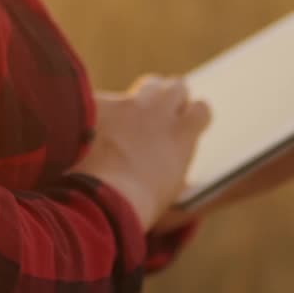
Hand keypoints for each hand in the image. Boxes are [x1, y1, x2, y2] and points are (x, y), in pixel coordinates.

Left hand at [67, 74, 212, 228]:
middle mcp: (159, 112)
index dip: (192, 117)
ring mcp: (128, 103)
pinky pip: (105, 98)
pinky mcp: (98, 102)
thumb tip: (169, 161)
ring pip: (147, 85)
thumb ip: (174, 165)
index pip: (201, 109)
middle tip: (158, 115)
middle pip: (176, 86)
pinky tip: (92, 130)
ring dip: (143, 98)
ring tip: (131, 116)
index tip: (184, 124)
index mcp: (182, 135)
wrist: (98, 200)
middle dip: (170, 98)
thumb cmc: (137, 206)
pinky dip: (102, 112)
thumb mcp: (168, 189)